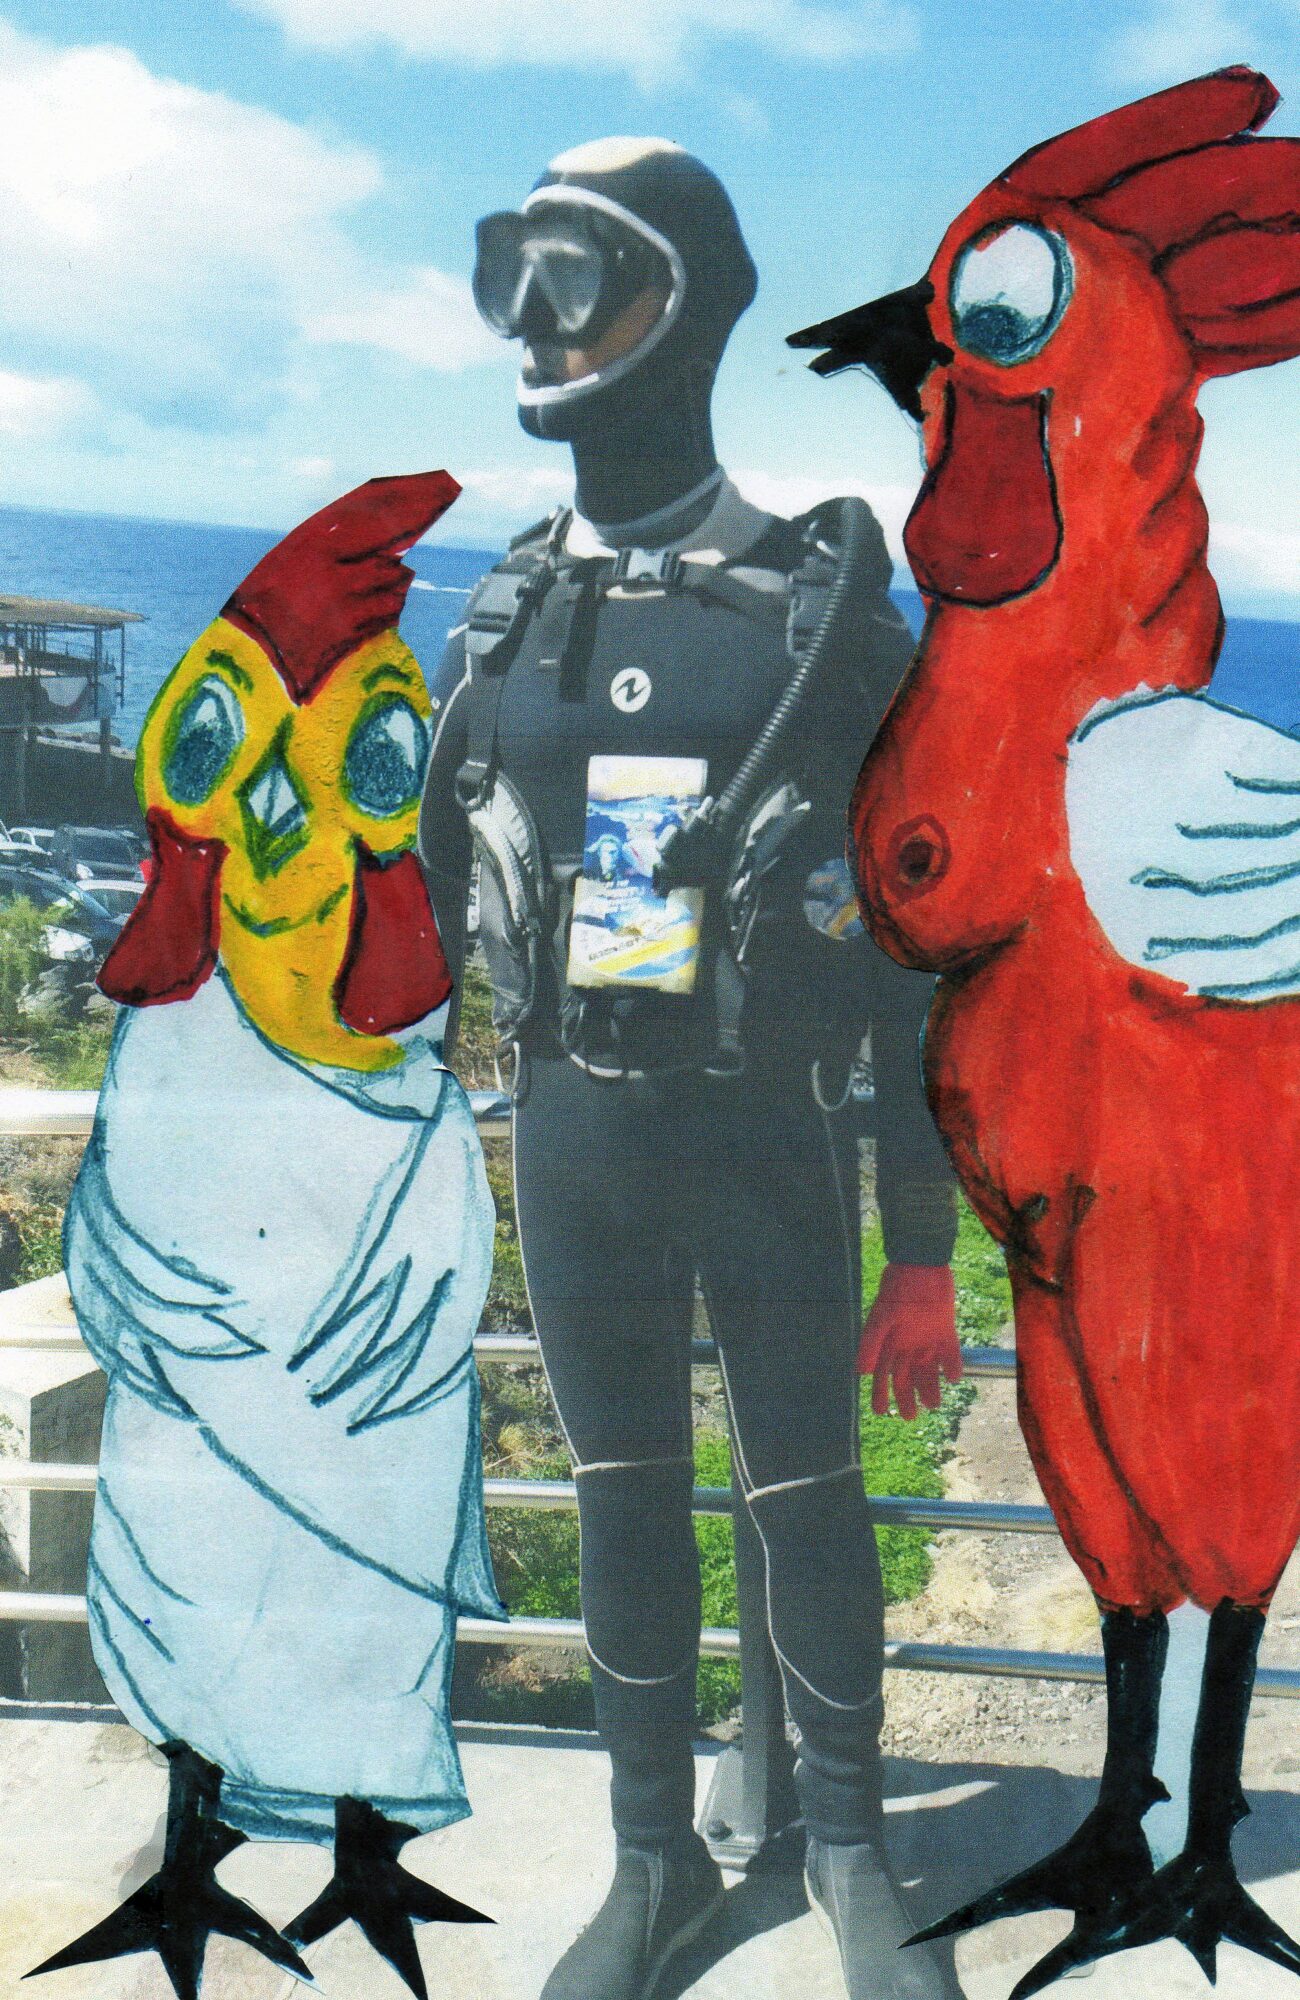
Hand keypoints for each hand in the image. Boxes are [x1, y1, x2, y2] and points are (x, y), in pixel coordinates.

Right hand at [858, 1262, 960, 1419]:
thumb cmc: (897, 1289)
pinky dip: (954, 1366)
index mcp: (889, 1342)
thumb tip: (861, 1372)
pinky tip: (954, 1378)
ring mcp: (927, 1338)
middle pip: (906, 1377)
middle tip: (911, 1417)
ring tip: (933, 1404)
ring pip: (929, 1371)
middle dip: (907, 1398)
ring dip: (930, 1387)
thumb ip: (871, 1343)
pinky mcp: (946, 1331)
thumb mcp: (881, 1316)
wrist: (922, 1265)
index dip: (881, 1394)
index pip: (883, 1374)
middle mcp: (907, 1344)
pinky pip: (951, 1354)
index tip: (881, 1412)